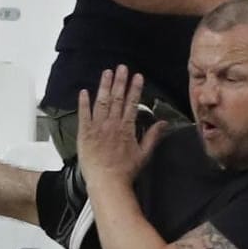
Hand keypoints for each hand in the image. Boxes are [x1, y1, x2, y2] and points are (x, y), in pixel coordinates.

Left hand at [75, 67, 166, 189]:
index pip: (131, 103)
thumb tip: (163, 123)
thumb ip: (153, 136)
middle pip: (117, 98)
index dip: (134, 89)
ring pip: (101, 102)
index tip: (137, 76)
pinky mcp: (84, 133)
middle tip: (122, 67)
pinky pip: (83, 115)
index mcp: (126, 128)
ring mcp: (97, 127)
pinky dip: (83, 103)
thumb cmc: (125, 171)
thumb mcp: (144, 154)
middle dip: (120, 81)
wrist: (106, 181)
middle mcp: (111, 124)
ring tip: (107, 72)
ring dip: (104, 86)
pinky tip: (84, 91)